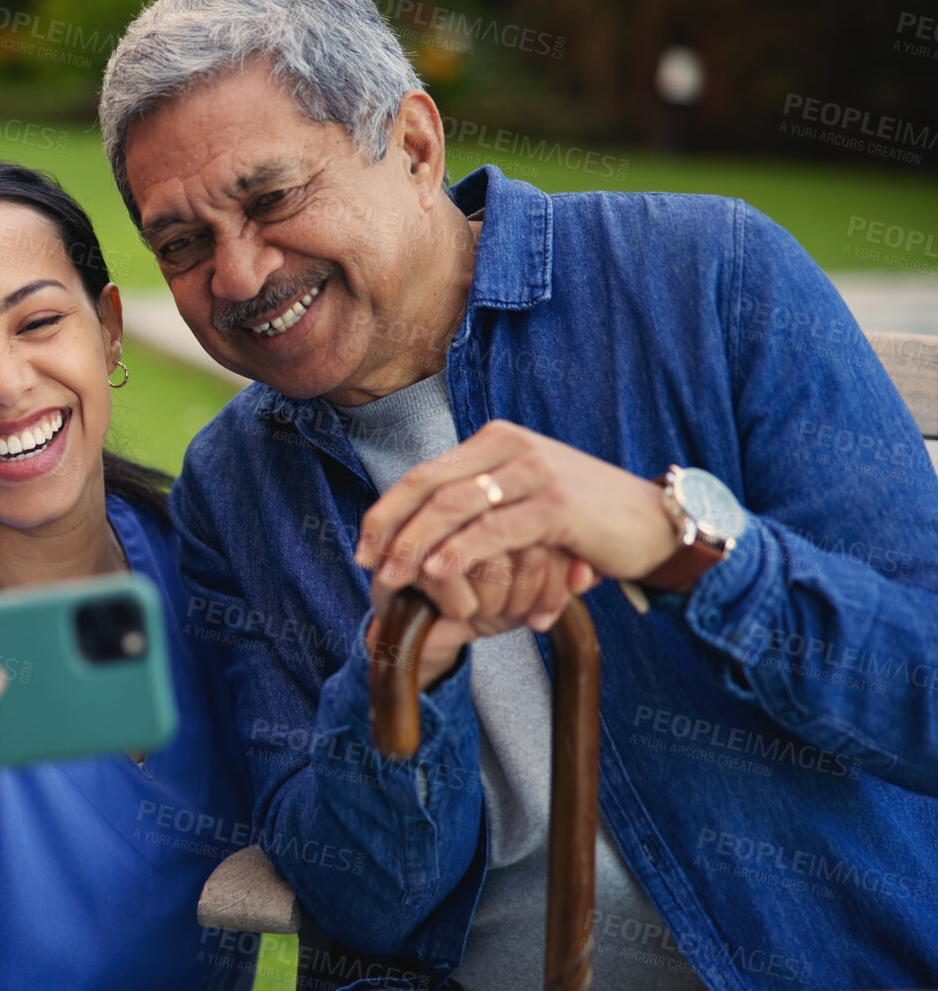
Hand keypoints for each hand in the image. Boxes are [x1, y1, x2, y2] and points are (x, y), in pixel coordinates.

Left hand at [357, 422, 677, 667]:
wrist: (656, 524)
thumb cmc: (584, 520)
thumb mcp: (524, 499)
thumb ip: (481, 503)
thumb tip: (423, 536)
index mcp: (496, 441)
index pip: (424, 474)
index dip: (386, 511)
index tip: (363, 547)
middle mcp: (511, 447)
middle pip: (429, 486)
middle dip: (390, 529)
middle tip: (368, 566)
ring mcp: (535, 472)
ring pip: (455, 507)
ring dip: (415, 546)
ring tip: (393, 578)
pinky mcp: (558, 506)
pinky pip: (494, 529)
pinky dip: (460, 551)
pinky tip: (437, 572)